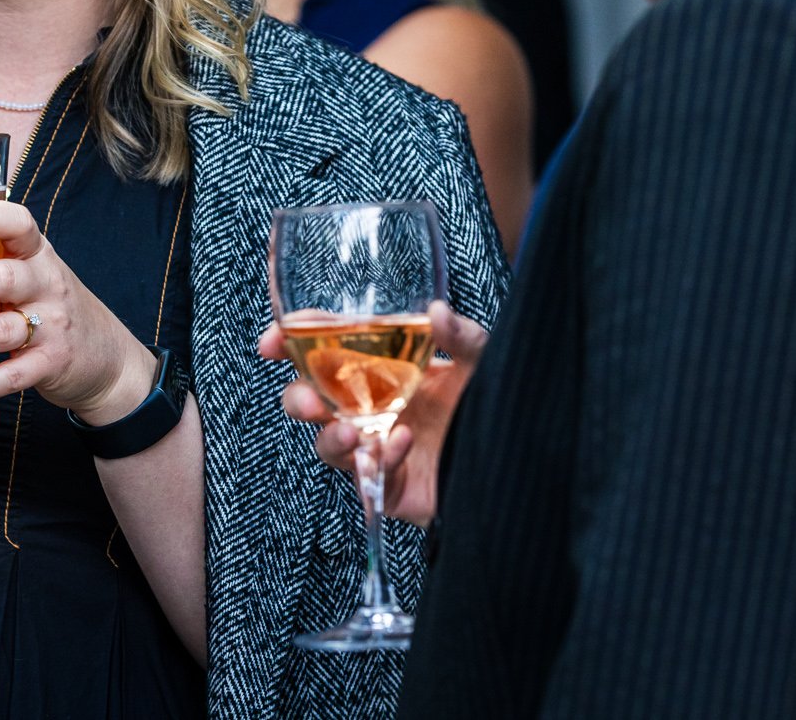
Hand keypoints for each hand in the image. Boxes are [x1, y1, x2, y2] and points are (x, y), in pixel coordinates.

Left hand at [0, 199, 155, 426]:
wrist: (106, 358)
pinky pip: (12, 376)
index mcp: (37, 254)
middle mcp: (48, 283)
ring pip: (1, 330)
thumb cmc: (46, 307)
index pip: (17, 223)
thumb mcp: (29, 275)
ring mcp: (55, 325)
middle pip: (2, 278)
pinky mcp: (54, 365)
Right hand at [256, 300, 486, 523]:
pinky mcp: (391, 485)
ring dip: (331, 438)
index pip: (322, 350)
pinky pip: (370, 478)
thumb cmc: (492, 407)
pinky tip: (402, 443)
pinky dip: (382, 459)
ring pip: (328, 445)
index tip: (273, 341)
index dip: (291, 343)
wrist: (523, 461)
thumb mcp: (481, 362)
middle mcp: (371, 407)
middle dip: (298, 398)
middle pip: (309, 400)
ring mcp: (378, 447)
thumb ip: (461, 336)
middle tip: (311, 402)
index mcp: (379, 369)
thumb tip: (436, 311)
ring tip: (352, 433)